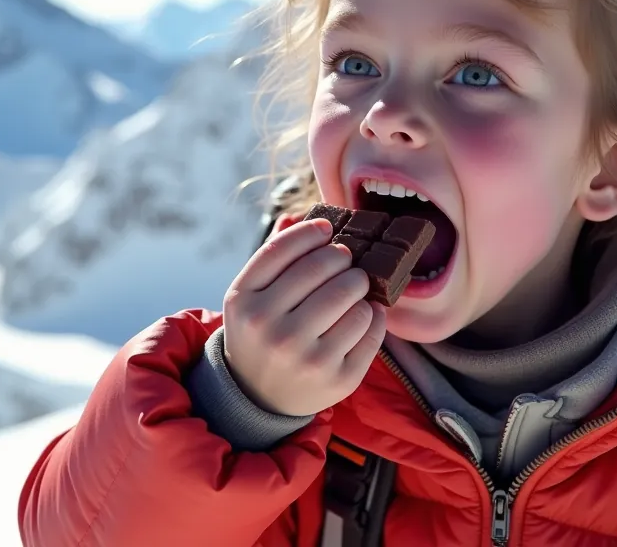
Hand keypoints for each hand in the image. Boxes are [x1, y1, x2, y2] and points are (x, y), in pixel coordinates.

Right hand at [222, 216, 387, 416]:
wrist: (259, 397)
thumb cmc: (261, 332)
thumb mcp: (250, 296)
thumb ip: (273, 257)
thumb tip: (307, 218)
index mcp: (242, 301)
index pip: (282, 249)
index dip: (311, 233)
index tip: (327, 230)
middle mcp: (269, 328)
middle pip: (325, 268)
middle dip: (343, 260)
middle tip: (346, 264)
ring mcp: (304, 357)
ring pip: (354, 298)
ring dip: (360, 289)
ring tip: (352, 292)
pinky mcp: (337, 378)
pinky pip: (372, 329)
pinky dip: (373, 316)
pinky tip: (362, 316)